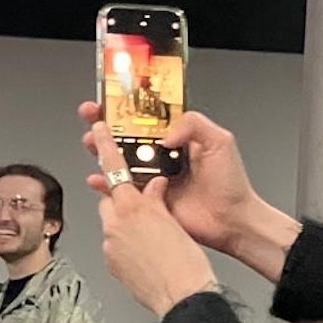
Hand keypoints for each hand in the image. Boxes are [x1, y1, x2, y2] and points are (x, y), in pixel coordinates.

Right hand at [77, 102, 265, 259]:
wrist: (231, 220)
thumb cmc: (231, 184)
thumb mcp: (220, 141)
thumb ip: (193, 125)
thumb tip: (165, 133)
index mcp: (177, 139)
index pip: (147, 119)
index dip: (127, 110)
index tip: (110, 101)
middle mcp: (162, 157)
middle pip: (126, 138)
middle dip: (105, 127)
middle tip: (92, 117)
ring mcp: (153, 179)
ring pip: (120, 163)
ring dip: (101, 153)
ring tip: (91, 144)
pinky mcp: (148, 200)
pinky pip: (121, 191)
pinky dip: (106, 186)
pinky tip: (98, 180)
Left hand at [88, 123, 220, 316]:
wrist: (182, 298)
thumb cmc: (185, 263)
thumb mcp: (173, 221)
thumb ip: (156, 200)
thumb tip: (152, 187)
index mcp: (133, 209)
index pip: (114, 169)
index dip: (105, 147)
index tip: (97, 130)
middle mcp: (115, 225)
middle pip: (111, 200)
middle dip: (123, 200)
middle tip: (145, 208)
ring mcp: (110, 246)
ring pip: (112, 224)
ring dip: (125, 225)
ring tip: (151, 238)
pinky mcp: (111, 264)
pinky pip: (114, 245)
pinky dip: (126, 244)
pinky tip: (146, 253)